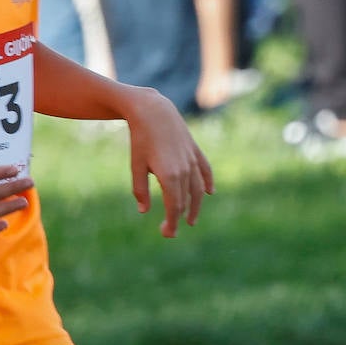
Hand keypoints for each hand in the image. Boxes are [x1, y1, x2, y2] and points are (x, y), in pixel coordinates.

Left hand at [124, 88, 214, 237]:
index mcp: (169, 176)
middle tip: (170, 231)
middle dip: (178, 218)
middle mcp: (185, 170)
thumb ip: (140, 189)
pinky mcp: (195, 150)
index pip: (174, 207)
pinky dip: (208, 182)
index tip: (166, 233)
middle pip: (185, 201)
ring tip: (190, 220)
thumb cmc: (140, 139)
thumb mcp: (136, 165)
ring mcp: (192, 160)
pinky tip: (209, 192)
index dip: (172, 223)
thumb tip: (144, 211)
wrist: (153, 111)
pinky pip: (205, 170)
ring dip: (195, 206)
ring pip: (198, 189)